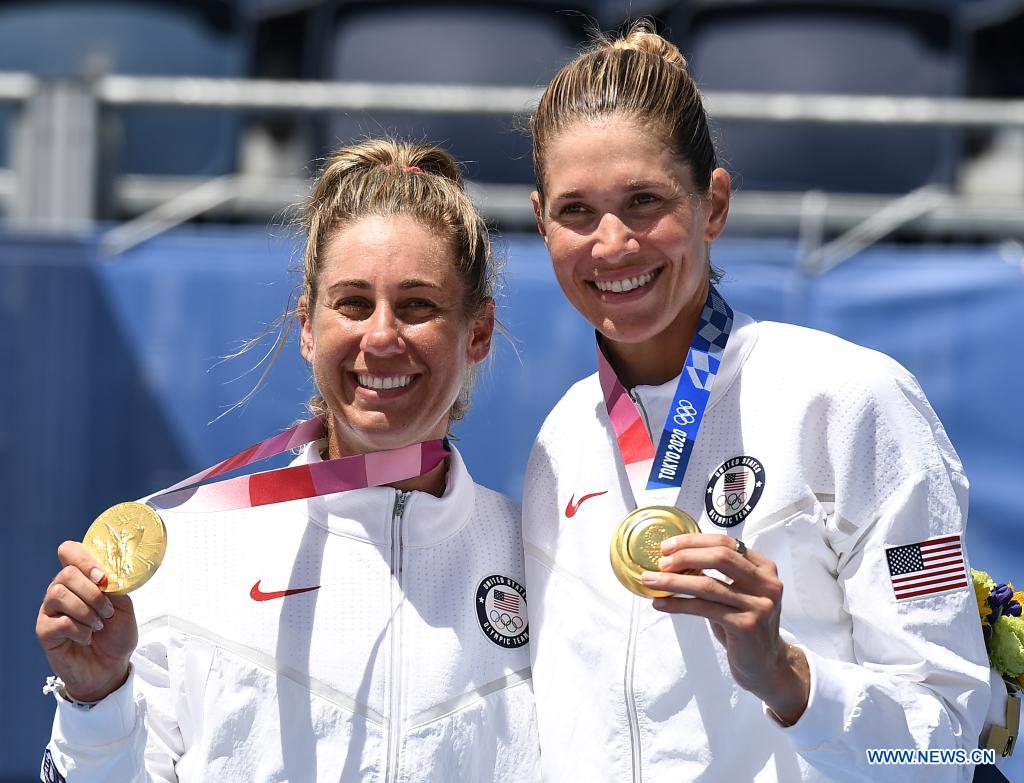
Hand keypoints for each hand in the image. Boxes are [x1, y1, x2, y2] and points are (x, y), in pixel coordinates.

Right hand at [36, 541, 137, 701]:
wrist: (111, 666)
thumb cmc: (116, 634)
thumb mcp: (124, 605)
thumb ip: (114, 586)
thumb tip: (104, 574)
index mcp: (81, 579)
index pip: (69, 551)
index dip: (84, 558)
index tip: (103, 577)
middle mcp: (61, 590)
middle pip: (65, 573)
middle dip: (93, 593)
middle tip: (107, 611)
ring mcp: (50, 610)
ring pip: (58, 594)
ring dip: (86, 611)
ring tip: (99, 624)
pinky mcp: (45, 631)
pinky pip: (60, 622)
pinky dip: (80, 630)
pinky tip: (87, 637)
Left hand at [641, 533, 809, 724]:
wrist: (765, 664)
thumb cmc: (743, 623)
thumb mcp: (736, 592)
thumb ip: (718, 573)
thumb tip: (674, 556)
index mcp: (764, 568)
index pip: (726, 543)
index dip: (694, 541)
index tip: (667, 546)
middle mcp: (767, 583)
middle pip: (720, 557)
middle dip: (685, 556)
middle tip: (660, 562)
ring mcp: (759, 605)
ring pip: (708, 585)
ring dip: (674, 581)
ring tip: (650, 580)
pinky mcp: (746, 625)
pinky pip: (704, 608)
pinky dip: (678, 604)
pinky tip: (661, 603)